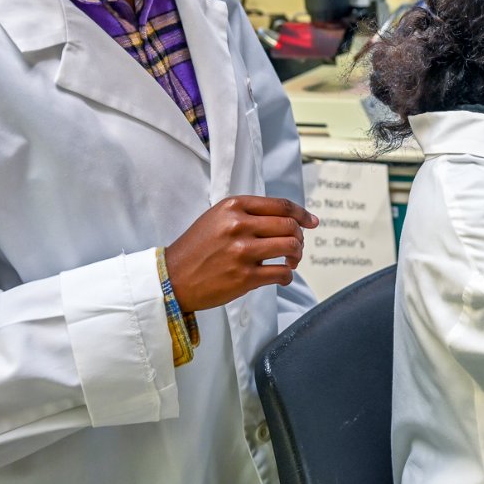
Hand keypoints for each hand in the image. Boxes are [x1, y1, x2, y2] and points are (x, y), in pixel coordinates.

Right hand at [164, 195, 319, 311]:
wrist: (172, 278)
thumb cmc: (197, 248)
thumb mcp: (218, 218)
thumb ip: (248, 214)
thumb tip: (288, 218)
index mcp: (233, 207)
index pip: (281, 205)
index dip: (302, 214)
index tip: (312, 222)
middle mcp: (239, 225)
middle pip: (289, 226)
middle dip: (299, 237)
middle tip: (296, 246)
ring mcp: (243, 251)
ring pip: (291, 247)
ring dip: (297, 255)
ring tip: (290, 261)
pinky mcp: (245, 276)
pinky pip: (282, 273)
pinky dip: (288, 275)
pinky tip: (282, 276)